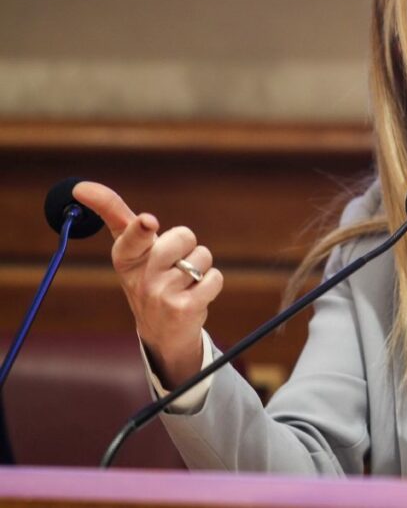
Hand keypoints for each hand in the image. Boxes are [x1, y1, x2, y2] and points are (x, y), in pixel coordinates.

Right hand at [72, 182, 223, 386]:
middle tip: (175, 263)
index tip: (147, 221)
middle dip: (187, 244)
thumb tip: (81, 186)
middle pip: (183, 235)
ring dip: (200, 266)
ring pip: (202, 256)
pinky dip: (212, 283)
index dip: (142, 228)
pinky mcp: (183, 309)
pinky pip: (214, 277)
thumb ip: (114, 215)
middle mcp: (140, 276)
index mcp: (124, 257)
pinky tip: (195, 295)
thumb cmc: (148, 276)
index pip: (130, 235)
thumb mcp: (130, 248)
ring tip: (184, 282)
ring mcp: (160, 294)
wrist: (163, 331)